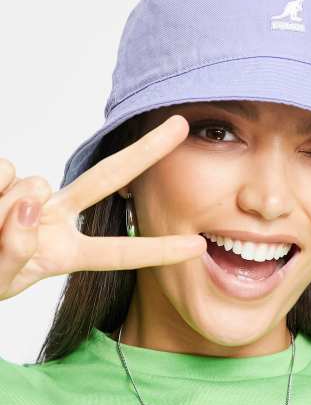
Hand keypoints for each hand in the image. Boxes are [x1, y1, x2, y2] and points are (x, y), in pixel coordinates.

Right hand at [0, 115, 205, 300]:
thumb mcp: (0, 280)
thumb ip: (14, 252)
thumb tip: (27, 197)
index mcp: (65, 253)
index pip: (117, 252)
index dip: (156, 250)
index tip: (198, 247)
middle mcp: (54, 218)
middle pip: (105, 179)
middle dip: (144, 152)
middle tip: (181, 124)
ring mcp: (27, 194)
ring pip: (29, 184)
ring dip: (3, 208)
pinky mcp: (3, 173)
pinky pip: (2, 170)